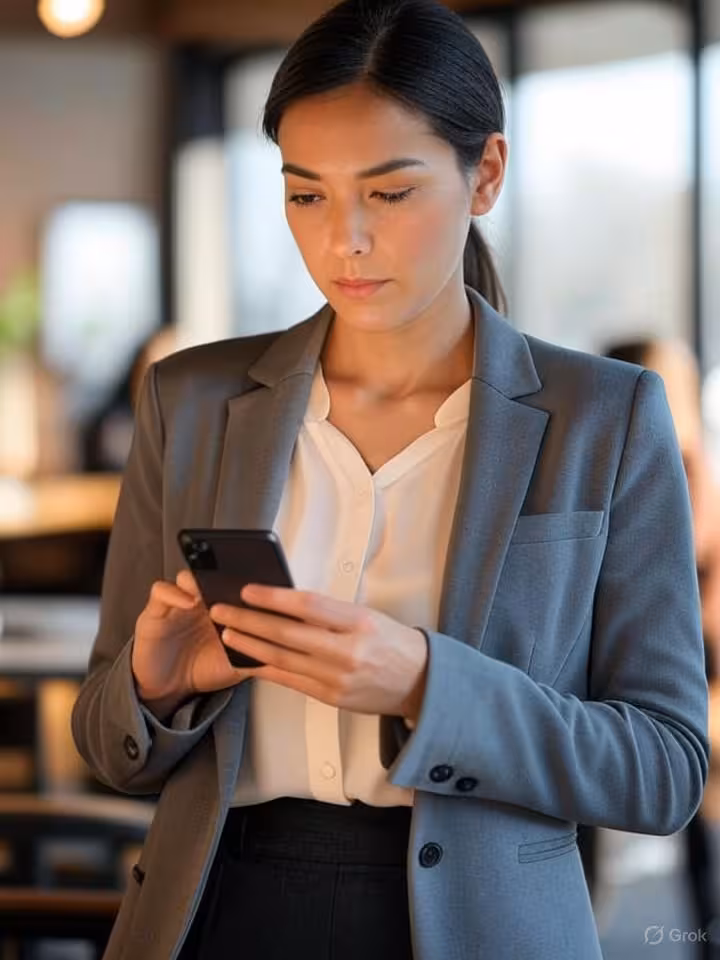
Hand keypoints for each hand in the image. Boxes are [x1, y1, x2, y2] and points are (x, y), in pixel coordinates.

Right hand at [131, 570, 257, 716]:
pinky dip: (175, 593)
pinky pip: (161, 591)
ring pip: (188, 576)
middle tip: (240, 581)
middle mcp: (200, 601)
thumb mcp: (237, 663)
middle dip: (226, 574)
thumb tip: (284, 645)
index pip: (235, 584)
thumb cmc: (202, 670)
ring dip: (201, 579)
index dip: (249, 581)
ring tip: (212, 590)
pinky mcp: (154, 612)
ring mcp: (177, 604)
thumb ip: (257, 651)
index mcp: (223, 608)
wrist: (168, 691)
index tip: (264, 584)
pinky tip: (189, 602)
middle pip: (212, 574)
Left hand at [210, 584, 428, 720]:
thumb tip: (286, 602)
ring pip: (282, 659)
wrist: (420, 682)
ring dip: (250, 645)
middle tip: (223, 611)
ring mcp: (337, 678)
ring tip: (228, 633)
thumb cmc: (394, 644)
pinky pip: (290, 681)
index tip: (249, 590)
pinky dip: (265, 669)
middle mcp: (347, 651)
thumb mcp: (367, 616)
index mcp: (359, 623)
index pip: (308, 605)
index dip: (274, 597)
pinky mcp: (331, 697)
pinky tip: (248, 660)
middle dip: (249, 621)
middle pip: (287, 633)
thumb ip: (330, 611)